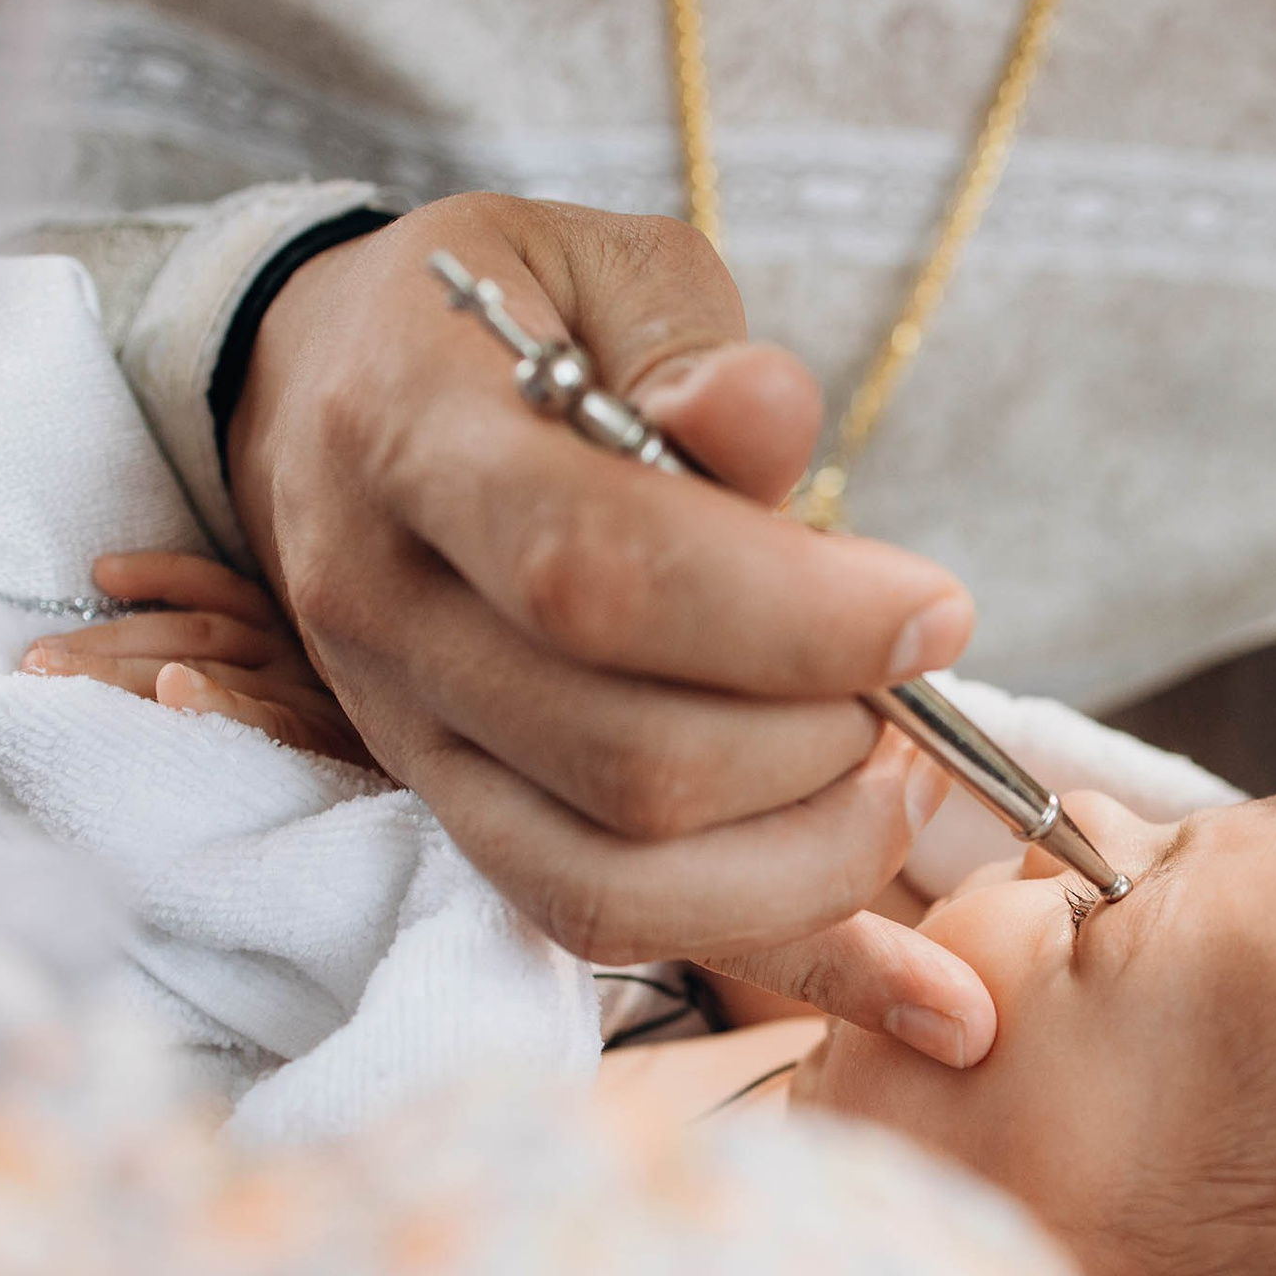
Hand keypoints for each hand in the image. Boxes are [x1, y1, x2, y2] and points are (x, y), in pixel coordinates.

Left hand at [21, 553, 373, 765]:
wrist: (443, 780)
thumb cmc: (367, 758)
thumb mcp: (315, 710)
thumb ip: (257, 683)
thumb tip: (166, 673)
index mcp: (298, 644)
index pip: (223, 596)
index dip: (163, 575)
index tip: (102, 574)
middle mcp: (304, 660)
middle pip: (191, 633)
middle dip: (104, 643)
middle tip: (31, 660)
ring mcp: (315, 697)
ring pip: (206, 660)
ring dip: (124, 663)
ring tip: (56, 671)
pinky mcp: (331, 742)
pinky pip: (267, 719)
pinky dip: (219, 702)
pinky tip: (176, 692)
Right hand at [225, 194, 996, 1065]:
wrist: (333, 392)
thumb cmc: (504, 318)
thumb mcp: (600, 268)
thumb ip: (693, 346)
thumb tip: (765, 423)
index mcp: (411, 446)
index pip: (596, 573)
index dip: (788, 616)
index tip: (934, 614)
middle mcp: (389, 619)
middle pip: (623, 762)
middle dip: (819, 749)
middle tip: (913, 691)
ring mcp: (415, 744)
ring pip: (610, 889)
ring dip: (808, 864)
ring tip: (896, 781)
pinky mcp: (465, 824)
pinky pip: (623, 938)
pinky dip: (803, 973)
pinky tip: (941, 1007)